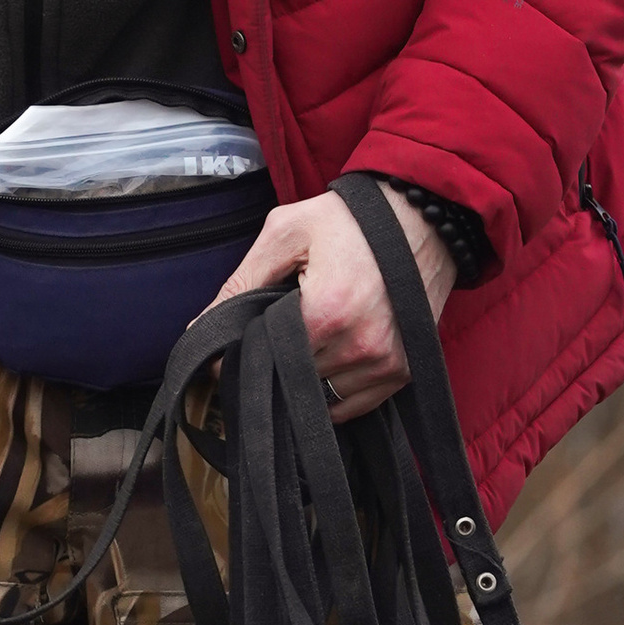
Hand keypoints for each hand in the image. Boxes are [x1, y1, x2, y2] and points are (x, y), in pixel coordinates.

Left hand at [206, 186, 455, 422]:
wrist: (423, 218)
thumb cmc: (351, 220)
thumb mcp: (286, 232)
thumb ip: (241, 282)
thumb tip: (200, 328)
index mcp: (327, 311)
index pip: (264, 358)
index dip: (239, 354)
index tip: (229, 347)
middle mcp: (360, 346)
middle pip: (290, 381)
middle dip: (271, 366)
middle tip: (267, 339)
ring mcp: (385, 364)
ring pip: (319, 398)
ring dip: (301, 380)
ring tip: (301, 343)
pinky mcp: (402, 372)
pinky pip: (352, 405)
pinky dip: (331, 391)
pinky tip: (324, 358)